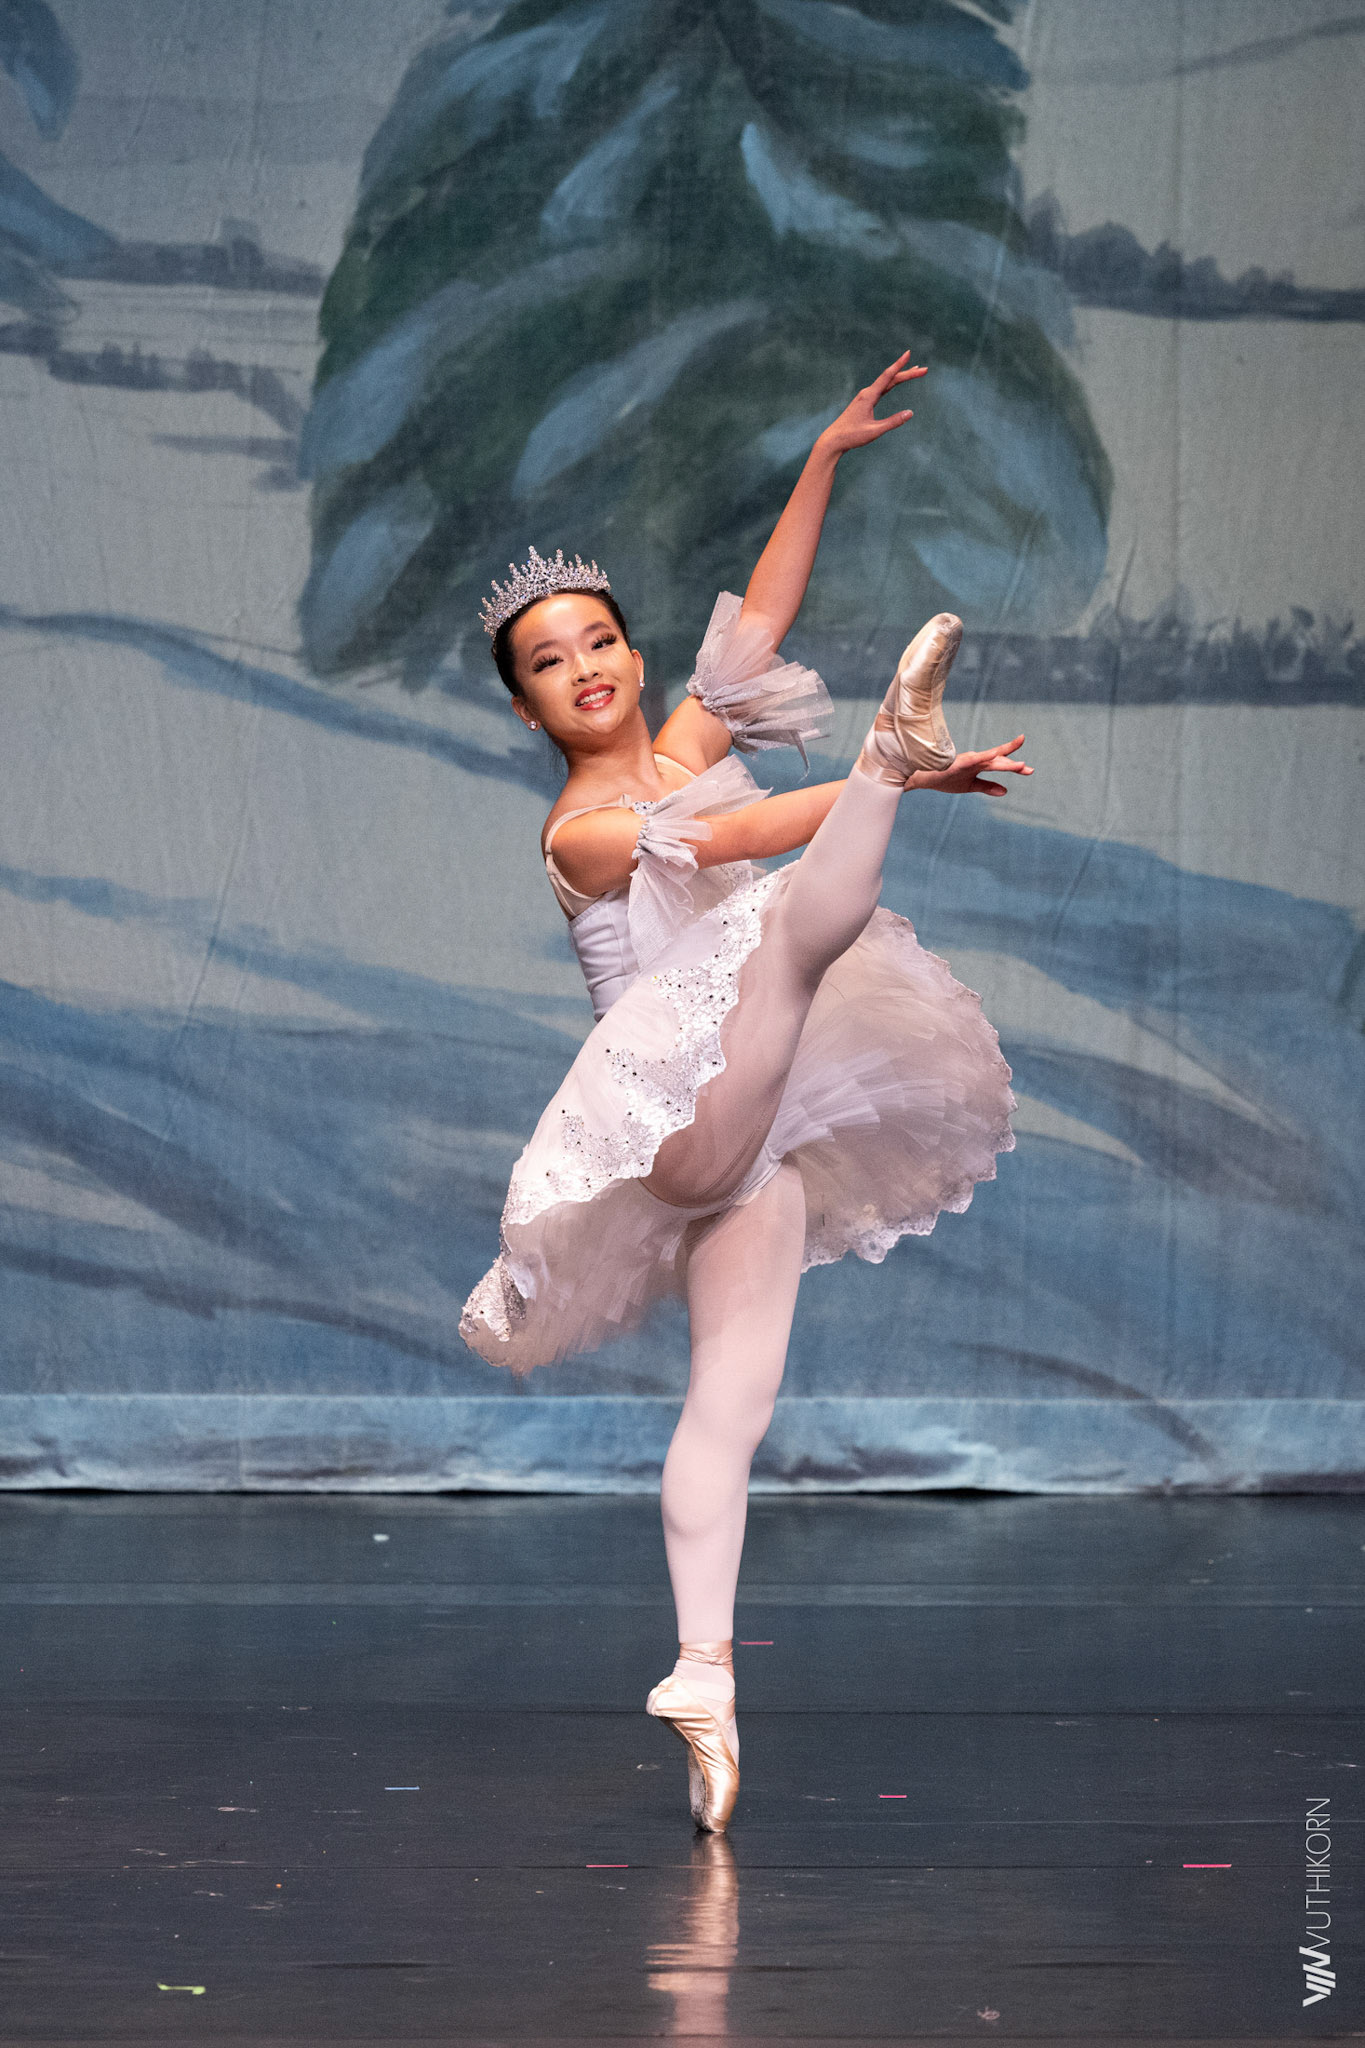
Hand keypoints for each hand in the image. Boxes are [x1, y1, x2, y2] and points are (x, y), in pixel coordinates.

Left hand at [816, 352, 926, 456]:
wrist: (834, 440)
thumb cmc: (852, 436)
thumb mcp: (875, 431)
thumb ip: (893, 422)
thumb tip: (910, 413)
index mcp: (869, 396)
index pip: (887, 376)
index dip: (899, 365)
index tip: (908, 353)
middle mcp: (867, 393)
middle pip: (891, 379)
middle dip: (908, 373)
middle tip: (924, 369)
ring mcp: (865, 397)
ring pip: (887, 383)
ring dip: (901, 376)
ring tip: (914, 370)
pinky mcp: (864, 402)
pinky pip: (882, 389)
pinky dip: (892, 383)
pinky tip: (895, 382)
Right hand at [906, 734, 1032, 796]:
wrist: (924, 778)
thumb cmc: (945, 779)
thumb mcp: (970, 786)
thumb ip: (988, 786)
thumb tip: (1006, 791)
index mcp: (979, 765)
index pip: (1001, 765)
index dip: (1015, 767)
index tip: (1030, 771)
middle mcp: (977, 760)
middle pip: (1000, 761)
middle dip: (1014, 766)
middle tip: (1029, 770)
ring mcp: (969, 760)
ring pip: (991, 760)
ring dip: (1006, 762)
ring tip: (1021, 765)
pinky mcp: (960, 762)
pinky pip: (976, 759)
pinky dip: (986, 757)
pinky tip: (996, 755)